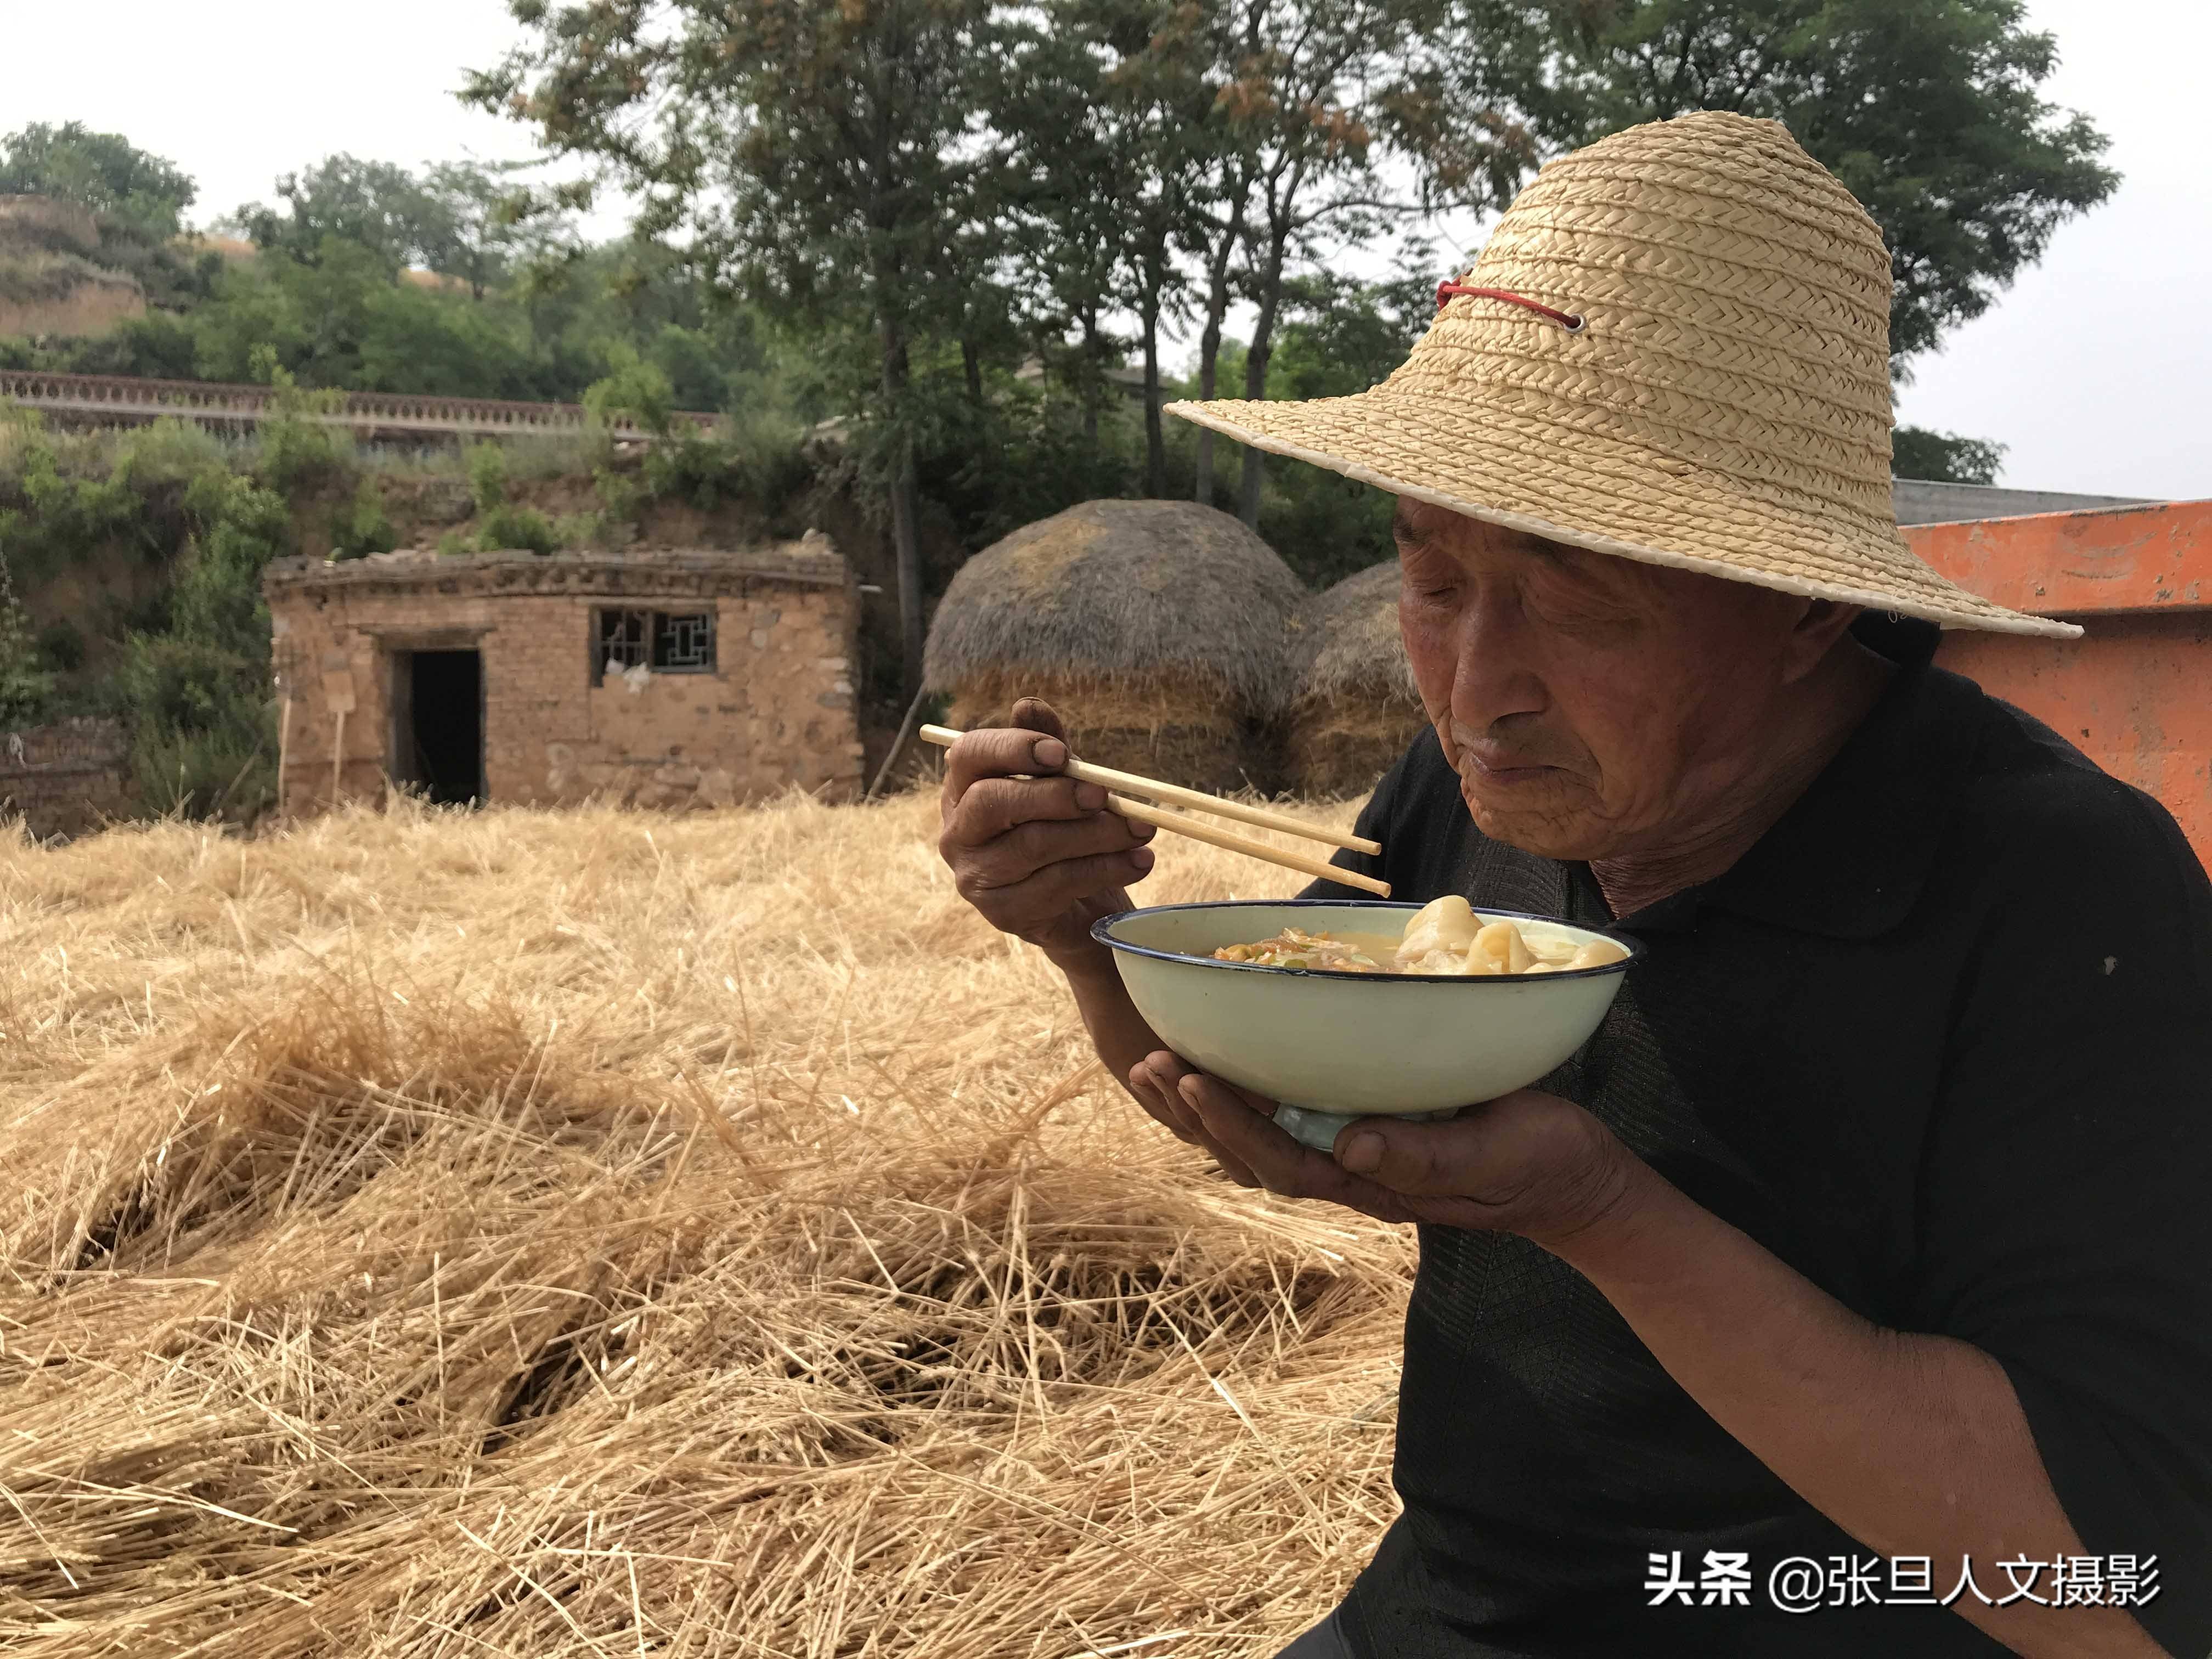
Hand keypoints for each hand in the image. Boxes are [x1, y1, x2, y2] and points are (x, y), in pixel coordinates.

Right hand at [937, 697, 1157, 963]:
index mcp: (964, 789)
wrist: (1077, 908)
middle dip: (1056, 795)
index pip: (969, 755)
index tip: (1062, 753)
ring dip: (1097, 835)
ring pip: (1034, 845)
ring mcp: (975, 877)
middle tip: (1105, 795)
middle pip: (992, 802)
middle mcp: (957, 833)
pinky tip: (1139, 861)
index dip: (1013, 748)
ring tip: (1142, 830)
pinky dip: (1106, 869)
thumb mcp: (1062, 784)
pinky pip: (1057, 885)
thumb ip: (1049, 748)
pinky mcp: (1003, 914)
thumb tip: (1028, 705)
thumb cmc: (1064, 832)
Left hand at [1130, 1052, 1637, 1250]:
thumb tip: (1350, 1143)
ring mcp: (1361, 1153)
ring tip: (1157, 1067)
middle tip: (1149, 1064)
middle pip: (1256, 1154)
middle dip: (1198, 1114)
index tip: (1189, 1078)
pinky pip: (1296, 1118)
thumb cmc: (1540, 1165)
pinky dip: (1250, 1097)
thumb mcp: (1492, 1155)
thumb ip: (1424, 1155)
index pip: (1282, 1160)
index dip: (1230, 1124)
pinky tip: (1222, 1067)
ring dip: (1210, 1108)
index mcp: (1375, 1183)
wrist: (1578, 1182)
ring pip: (1266, 1138)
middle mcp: (1354, 1171)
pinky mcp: (1375, 1128)